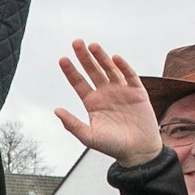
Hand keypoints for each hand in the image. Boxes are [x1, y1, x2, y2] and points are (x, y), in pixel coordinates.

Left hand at [55, 41, 162, 169]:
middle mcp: (106, 94)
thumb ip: (72, 124)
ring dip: (102, 58)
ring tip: (93, 46)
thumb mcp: (88, 136)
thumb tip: (56, 110)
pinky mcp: (138, 92)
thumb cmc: (112, 146)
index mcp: (92, 103)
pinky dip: (123, 67)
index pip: (79, 82)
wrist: (138, 151)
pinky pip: (130, 76)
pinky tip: (115, 58)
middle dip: (84, 57)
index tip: (62, 59)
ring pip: (109, 70)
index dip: (71, 71)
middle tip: (76, 42)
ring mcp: (122, 91)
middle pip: (93, 71)